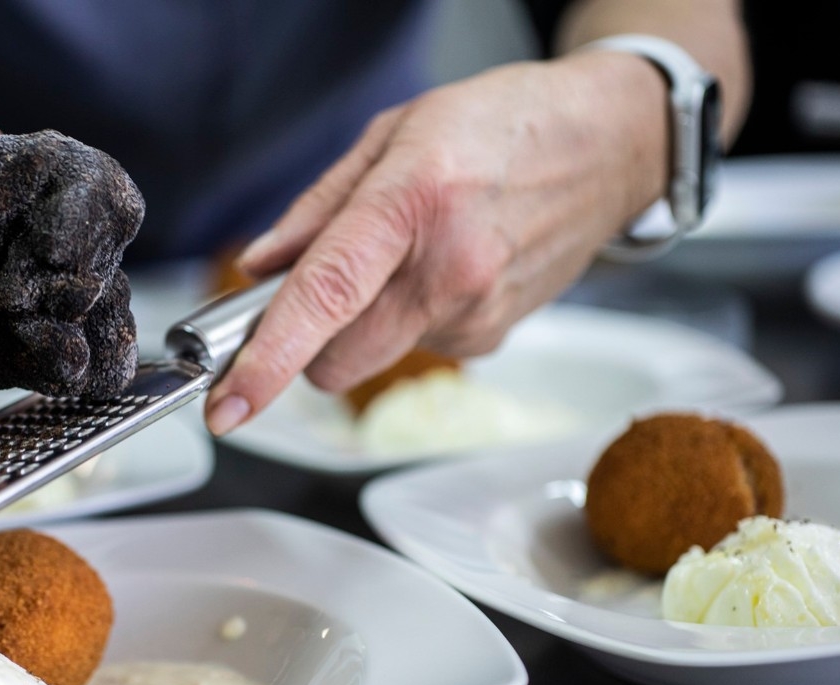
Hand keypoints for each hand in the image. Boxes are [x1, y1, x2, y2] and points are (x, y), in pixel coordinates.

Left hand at [205, 52, 666, 434]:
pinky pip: (414, 347)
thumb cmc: (503, 125)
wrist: (610, 146)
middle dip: (309, 342)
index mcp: (414, 201)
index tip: (228, 404)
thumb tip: (261, 269)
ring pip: (372, 357)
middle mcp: (450, 269)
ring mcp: (476, 313)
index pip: (326, 295)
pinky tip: (443, 267)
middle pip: (336, 361)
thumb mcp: (394, 132)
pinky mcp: (490, 339)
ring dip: (364, 324)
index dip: (268, 358)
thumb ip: (316, 209)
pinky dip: (408, 319)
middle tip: (317, 289)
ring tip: (405, 254)